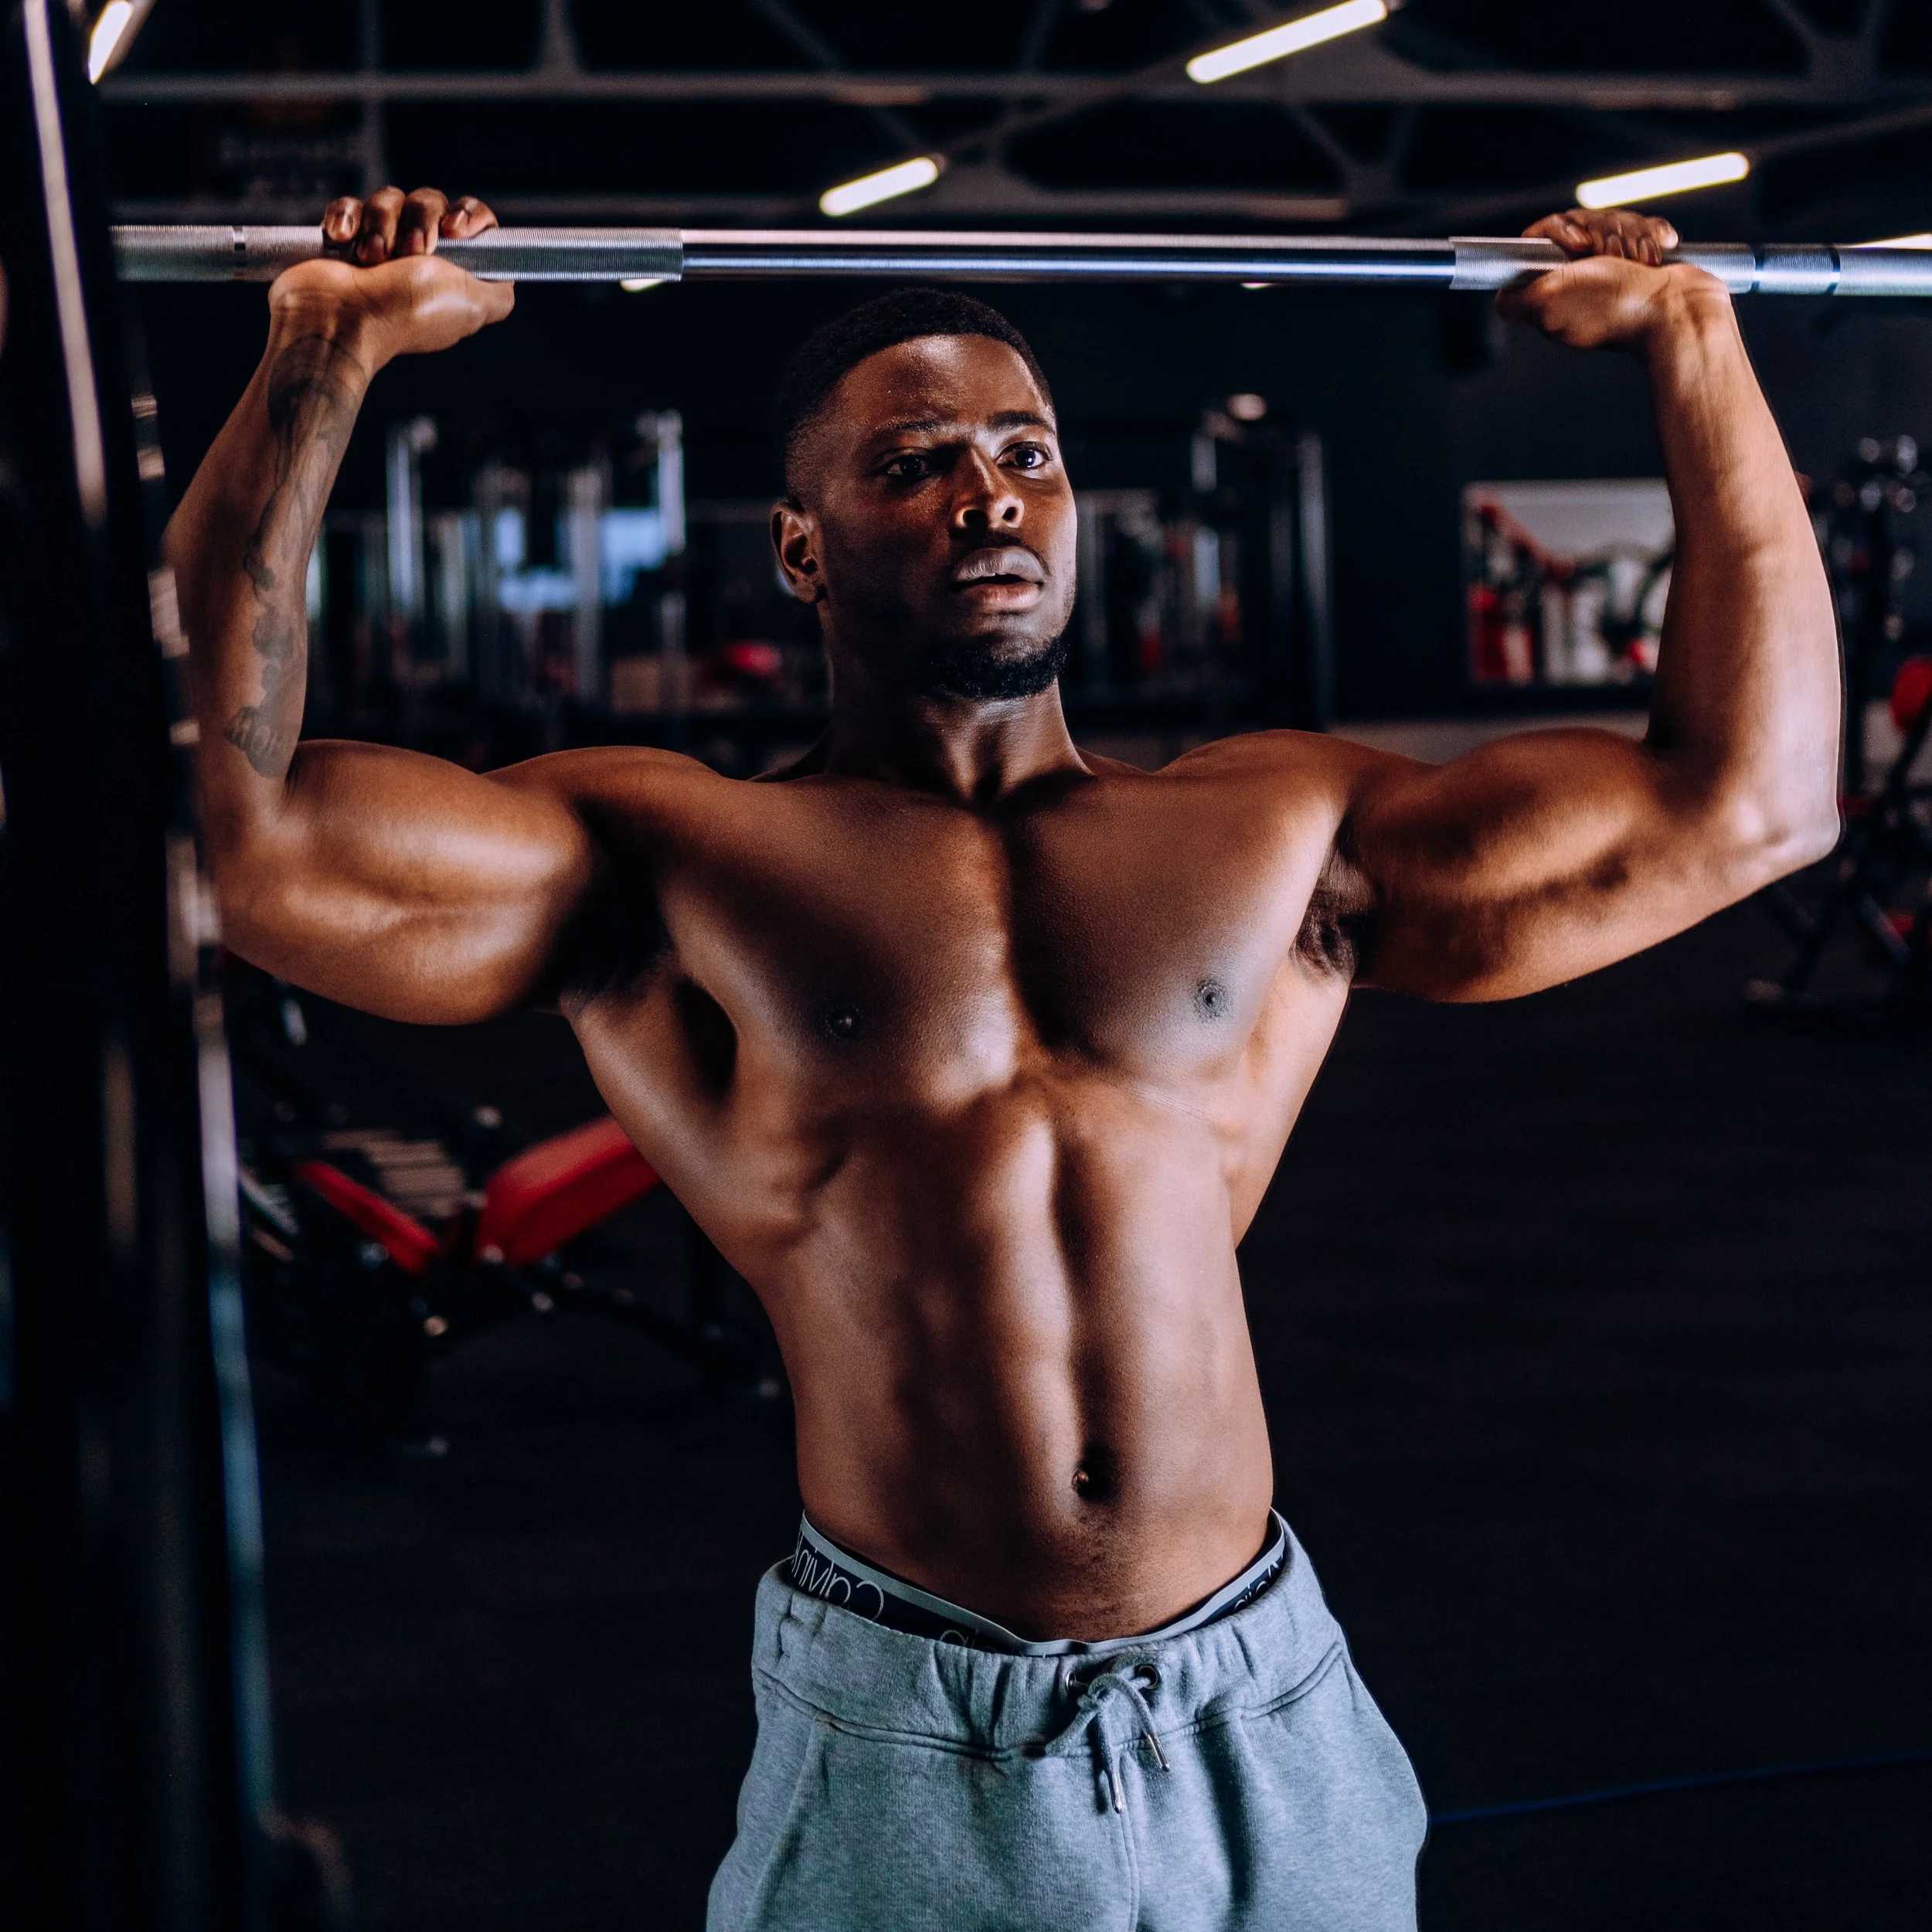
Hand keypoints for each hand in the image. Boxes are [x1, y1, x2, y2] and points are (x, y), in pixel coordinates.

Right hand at [265, 187, 513, 374]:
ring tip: (373, 259)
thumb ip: (498, 293)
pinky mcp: (349, 239)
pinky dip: (348, 220)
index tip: (454, 229)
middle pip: (430, 202)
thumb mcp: (473, 306)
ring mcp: (383, 248)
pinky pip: (352, 206)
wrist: (341, 319)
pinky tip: (344, 241)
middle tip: (411, 255)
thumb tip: (508, 277)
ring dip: (382, 226)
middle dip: (419, 222)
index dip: (468, 215)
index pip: (472, 220)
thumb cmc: (404, 314)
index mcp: (454, 273)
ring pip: (390, 200)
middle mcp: (421, 260)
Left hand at [1498, 208, 1725, 350]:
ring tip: (1640, 262)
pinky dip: (1652, 237)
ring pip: (1615, 222)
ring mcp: (1615, 269)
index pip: (1543, 236)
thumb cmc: (1615, 306)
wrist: (1678, 312)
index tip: (1578, 245)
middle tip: (1613, 258)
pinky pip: (1644, 228)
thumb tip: (1501, 298)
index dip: (1559, 232)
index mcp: (1555, 288)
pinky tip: (1657, 255)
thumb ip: (1517, 300)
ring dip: (1631, 237)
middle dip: (1603, 232)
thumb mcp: (1548, 304)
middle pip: (1582, 223)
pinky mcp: (1644, 260)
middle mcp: (1581, 279)